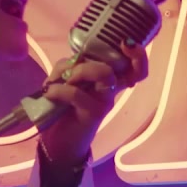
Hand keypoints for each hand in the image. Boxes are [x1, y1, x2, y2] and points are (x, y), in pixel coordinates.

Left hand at [38, 41, 149, 163]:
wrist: (59, 143)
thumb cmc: (62, 109)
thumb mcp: (63, 81)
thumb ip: (69, 66)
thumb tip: (71, 60)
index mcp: (107, 80)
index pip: (134, 66)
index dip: (138, 54)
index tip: (126, 43)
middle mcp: (111, 89)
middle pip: (114, 64)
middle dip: (87, 63)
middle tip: (67, 74)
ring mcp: (105, 102)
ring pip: (103, 74)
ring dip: (76, 73)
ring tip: (56, 84)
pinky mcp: (94, 114)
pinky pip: (78, 93)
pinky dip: (59, 89)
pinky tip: (48, 93)